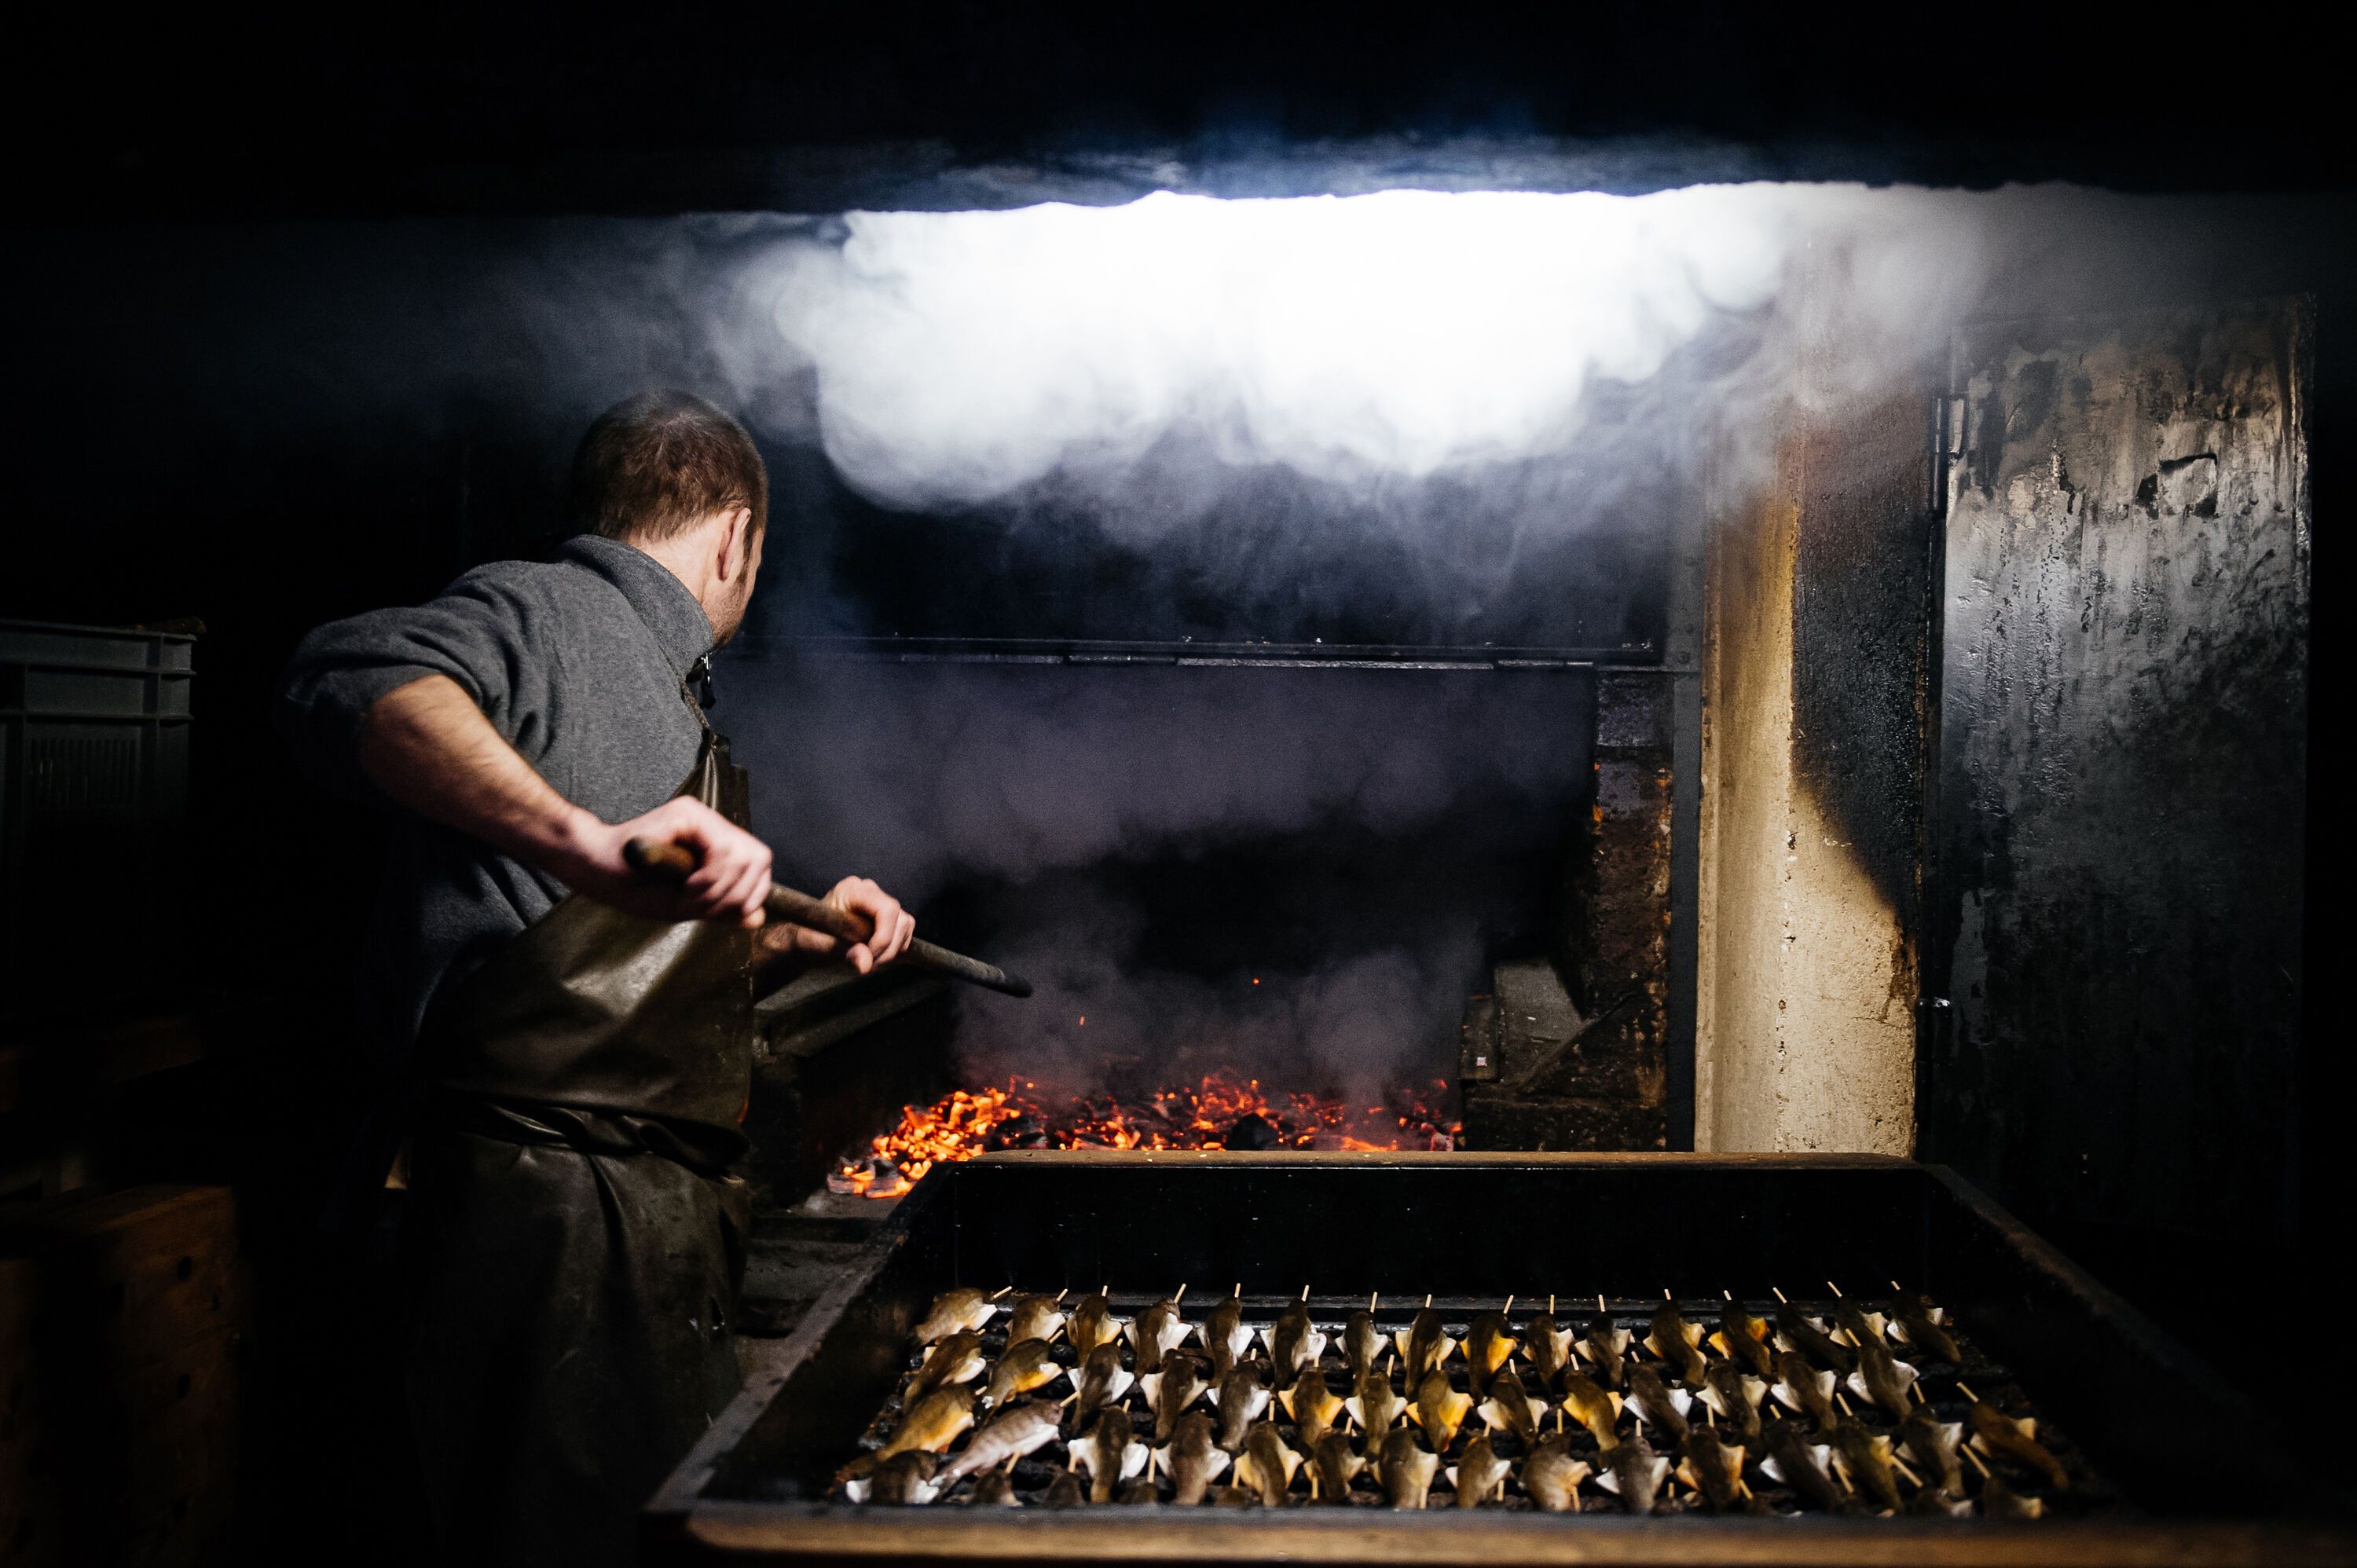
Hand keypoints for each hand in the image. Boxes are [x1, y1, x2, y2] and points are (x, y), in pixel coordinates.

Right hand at [550, 796, 773, 926]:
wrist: (595, 869)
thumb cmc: (636, 887)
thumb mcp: (687, 906)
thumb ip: (722, 909)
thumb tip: (757, 918)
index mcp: (716, 843)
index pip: (759, 865)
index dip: (751, 893)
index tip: (719, 910)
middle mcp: (712, 825)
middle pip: (759, 859)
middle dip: (736, 895)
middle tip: (701, 906)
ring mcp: (700, 816)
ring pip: (745, 857)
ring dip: (720, 889)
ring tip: (689, 896)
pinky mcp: (685, 814)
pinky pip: (722, 851)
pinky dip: (710, 879)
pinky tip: (686, 887)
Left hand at [756, 876, 913, 971]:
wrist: (808, 941)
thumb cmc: (810, 939)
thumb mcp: (820, 947)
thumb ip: (842, 952)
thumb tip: (865, 964)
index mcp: (853, 890)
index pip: (887, 909)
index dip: (884, 937)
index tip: (870, 958)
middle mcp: (870, 892)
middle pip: (901, 919)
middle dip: (888, 948)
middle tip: (868, 966)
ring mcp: (880, 903)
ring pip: (906, 926)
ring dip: (893, 950)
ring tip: (870, 962)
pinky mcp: (887, 918)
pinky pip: (904, 932)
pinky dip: (897, 949)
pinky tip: (880, 958)